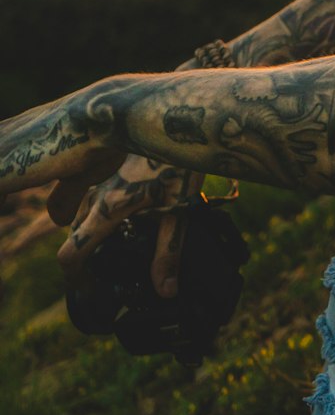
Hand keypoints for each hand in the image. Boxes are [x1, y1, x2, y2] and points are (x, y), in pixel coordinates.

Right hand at [52, 154, 204, 297]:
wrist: (182, 122)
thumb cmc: (181, 164)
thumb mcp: (178, 211)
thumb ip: (168, 252)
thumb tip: (165, 292)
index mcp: (109, 209)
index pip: (71, 252)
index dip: (76, 278)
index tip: (91, 289)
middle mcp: (98, 194)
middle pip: (74, 234)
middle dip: (84, 256)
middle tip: (106, 271)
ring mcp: (104, 177)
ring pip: (82, 211)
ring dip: (89, 231)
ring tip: (113, 246)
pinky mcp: (114, 166)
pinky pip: (93, 191)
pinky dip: (98, 209)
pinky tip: (125, 213)